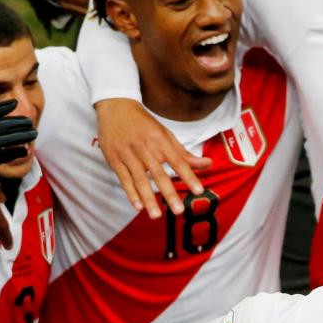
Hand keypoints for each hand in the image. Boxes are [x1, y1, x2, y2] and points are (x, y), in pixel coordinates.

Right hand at [95, 98, 211, 218]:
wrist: (115, 106)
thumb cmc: (144, 123)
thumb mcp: (165, 134)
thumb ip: (184, 153)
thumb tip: (208, 164)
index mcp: (160, 141)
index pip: (178, 161)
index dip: (188, 176)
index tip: (198, 191)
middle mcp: (145, 148)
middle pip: (159, 174)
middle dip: (169, 193)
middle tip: (179, 210)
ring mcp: (128, 154)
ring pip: (139, 179)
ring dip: (148, 198)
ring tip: (156, 215)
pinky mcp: (115, 159)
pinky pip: (124, 179)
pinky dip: (131, 193)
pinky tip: (138, 206)